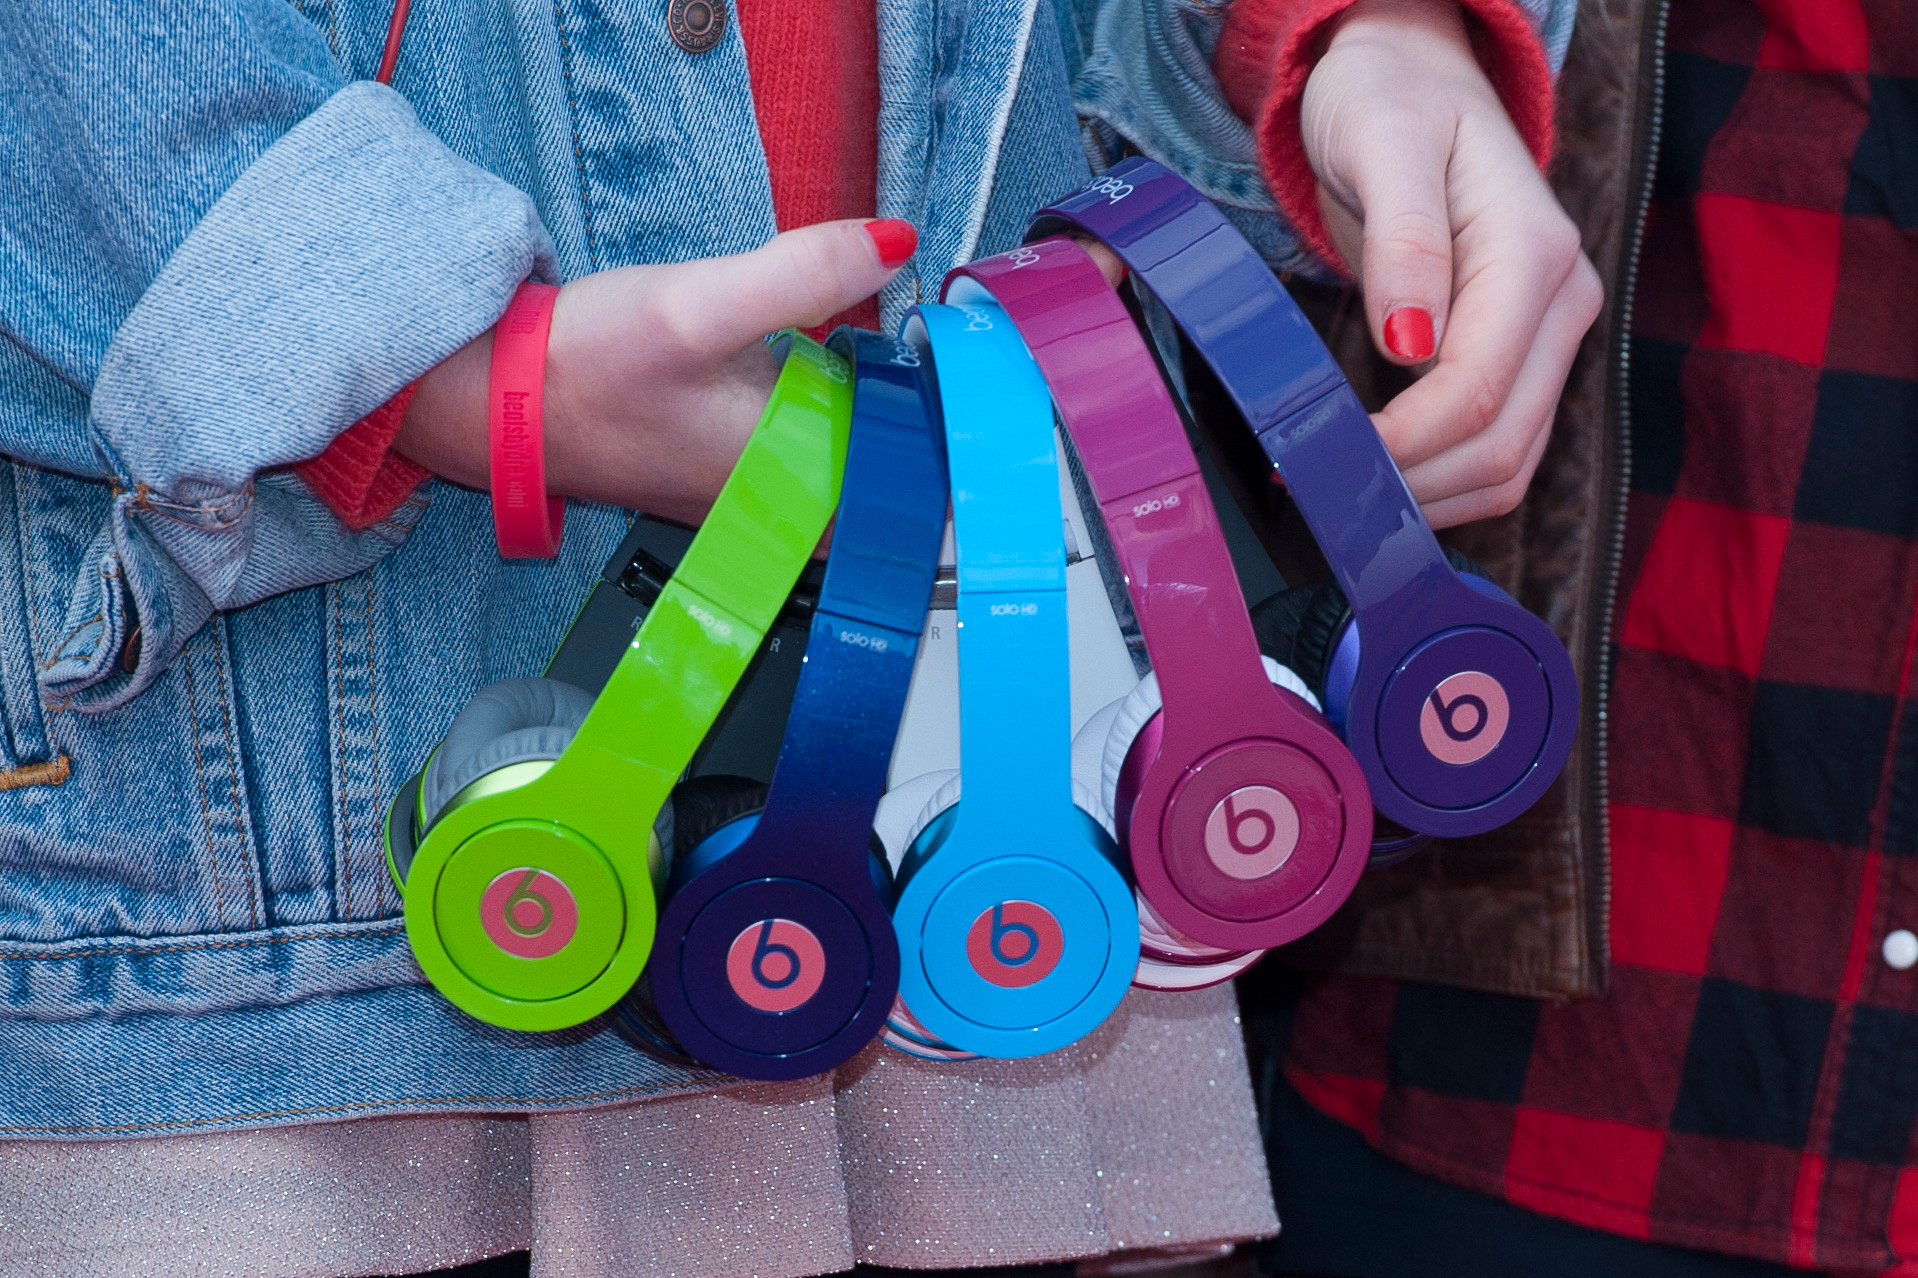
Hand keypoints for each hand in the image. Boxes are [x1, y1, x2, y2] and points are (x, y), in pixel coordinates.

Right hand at [395, 219, 915, 525]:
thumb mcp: (698, 305)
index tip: (965, 371)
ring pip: (840, 461)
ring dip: (865, 414)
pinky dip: (817, 415)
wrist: (488, 398)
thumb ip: (802, 273)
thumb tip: (898, 241)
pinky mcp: (716, 471)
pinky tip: (811, 372)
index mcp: (793, 477)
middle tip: (932, 358)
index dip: (944, 418)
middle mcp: (776, 502)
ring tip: (888, 362)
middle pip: (884, 469)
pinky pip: (796, 452)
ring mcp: (745, 493)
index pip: (912, 470)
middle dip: (911, 416)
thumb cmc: (583, 366)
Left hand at [1301, 0, 1601, 527]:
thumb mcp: (1383, 139)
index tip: (1315, 462)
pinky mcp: (1523, 358)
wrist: (1412, 78)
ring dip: (1428, 502)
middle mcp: (1563, 302)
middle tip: (1315, 501)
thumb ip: (1403, 240)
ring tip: (1340, 505)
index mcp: (1532, 254)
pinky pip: (1498, 449)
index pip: (1476, 389)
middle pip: (1501, 445)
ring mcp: (1551, 336)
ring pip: (1509, 465)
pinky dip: (1442, 483)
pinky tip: (1379, 485)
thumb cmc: (1389, 96)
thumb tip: (1408, 346)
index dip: (1401, 445)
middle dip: (1411, 487)